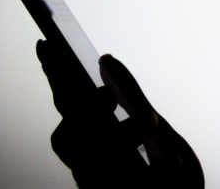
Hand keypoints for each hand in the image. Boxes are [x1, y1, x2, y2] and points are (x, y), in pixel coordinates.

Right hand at [36, 39, 203, 187]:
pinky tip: (172, 163)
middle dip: (84, 113)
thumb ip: (133, 99)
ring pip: (92, 166)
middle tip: (108, 94)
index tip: (47, 44)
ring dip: (122, 140)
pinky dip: (155, 175)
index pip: (67, 105)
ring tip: (149, 122)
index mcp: (93, 141)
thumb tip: (106, 60)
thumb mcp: (156, 127)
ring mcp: (102, 187)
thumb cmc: (171, 172)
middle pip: (68, 138)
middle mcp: (89, 166)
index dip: (54, 78)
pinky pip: (132, 188)